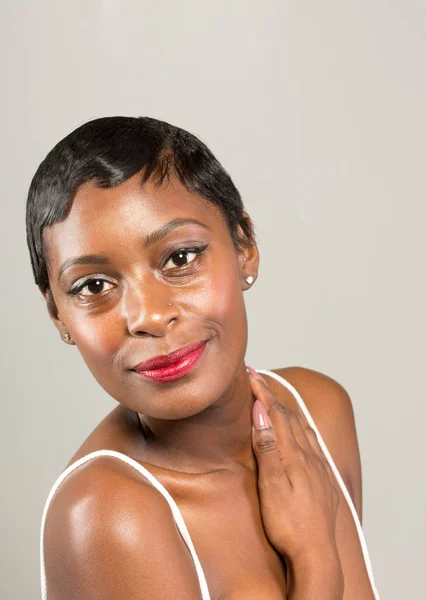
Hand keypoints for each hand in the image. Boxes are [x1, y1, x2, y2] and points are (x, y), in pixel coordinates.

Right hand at [248, 367, 339, 565]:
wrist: (317, 554)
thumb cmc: (289, 524)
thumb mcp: (271, 486)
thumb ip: (267, 448)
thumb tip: (261, 414)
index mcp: (295, 454)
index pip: (276, 414)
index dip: (263, 392)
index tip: (251, 373)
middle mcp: (309, 456)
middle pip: (289, 417)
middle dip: (272, 396)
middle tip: (258, 380)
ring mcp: (319, 467)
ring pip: (303, 428)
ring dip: (287, 410)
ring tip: (275, 401)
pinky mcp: (323, 479)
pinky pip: (312, 442)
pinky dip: (301, 427)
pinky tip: (301, 433)